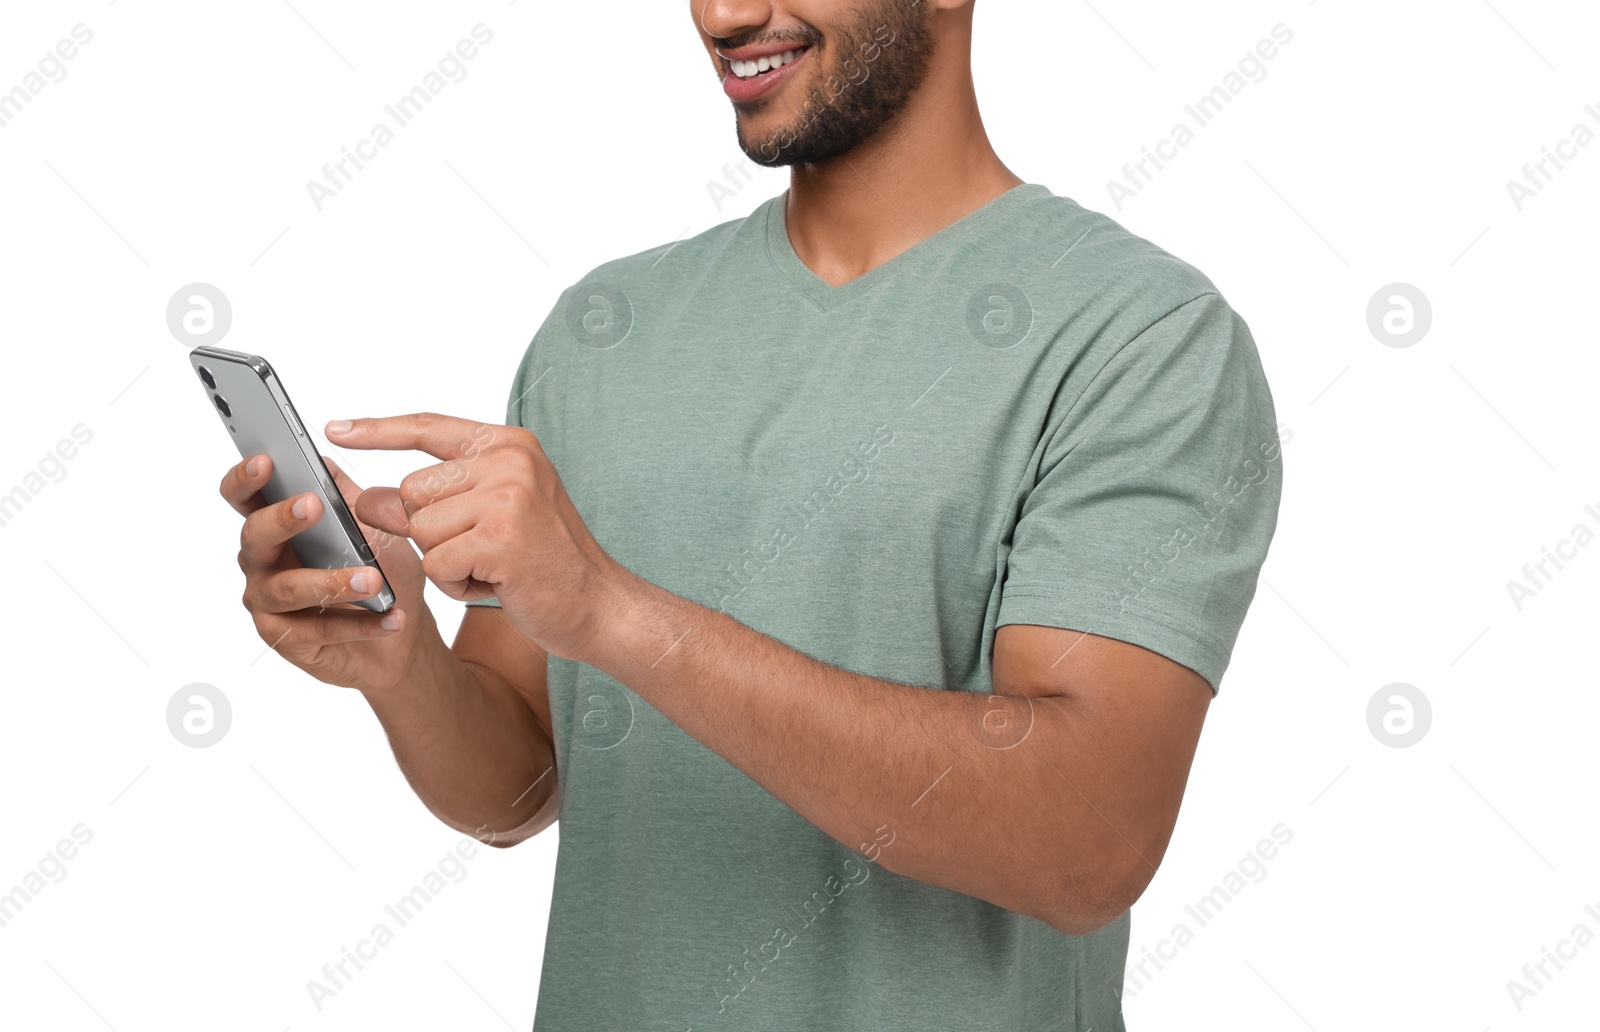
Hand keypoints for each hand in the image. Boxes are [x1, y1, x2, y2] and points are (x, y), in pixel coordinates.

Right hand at [222, 453, 433, 692]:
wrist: (405, 629)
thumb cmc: (382, 569)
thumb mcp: (371, 524)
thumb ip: (344, 494)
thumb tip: (320, 458)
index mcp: (275, 525)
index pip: (243, 497)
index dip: (246, 478)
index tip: (265, 461)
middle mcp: (262, 562)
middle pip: (255, 536)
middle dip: (282, 519)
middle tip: (313, 505)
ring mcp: (269, 603)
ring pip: (289, 588)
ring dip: (332, 581)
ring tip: (374, 579)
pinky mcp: (287, 640)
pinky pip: (320, 629)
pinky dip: (360, 624)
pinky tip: (392, 617)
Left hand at [327, 413, 624, 662]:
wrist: (599, 604)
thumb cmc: (545, 561)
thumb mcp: (491, 515)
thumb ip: (435, 499)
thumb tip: (367, 499)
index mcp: (510, 445)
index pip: (427, 427)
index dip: (378, 430)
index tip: (336, 428)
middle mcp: (510, 461)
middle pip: (412, 490)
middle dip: (429, 531)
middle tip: (481, 549)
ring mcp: (508, 497)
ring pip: (420, 530)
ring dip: (444, 561)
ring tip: (491, 566)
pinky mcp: (500, 539)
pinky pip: (436, 563)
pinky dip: (456, 584)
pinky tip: (496, 583)